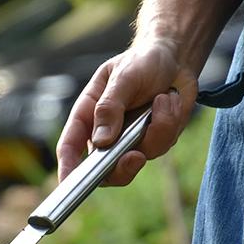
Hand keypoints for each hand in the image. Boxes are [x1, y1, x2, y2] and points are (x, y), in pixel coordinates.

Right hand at [56, 41, 197, 185]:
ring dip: (157, 129)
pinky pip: (162, 145)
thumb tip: (101, 141)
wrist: (175, 59)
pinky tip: (170, 100)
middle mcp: (106, 133)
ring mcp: (130, 140)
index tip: (68, 184)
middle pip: (104, 169)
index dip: (67, 168)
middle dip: (121, 168)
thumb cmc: (141, 62)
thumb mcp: (123, 77)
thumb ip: (110, 107)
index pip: (70, 146)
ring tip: (163, 98)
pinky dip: (170, 122)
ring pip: (139, 157)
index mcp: (88, 115)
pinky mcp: (154, 141)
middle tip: (135, 157)